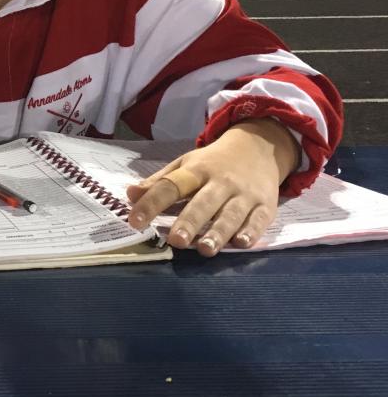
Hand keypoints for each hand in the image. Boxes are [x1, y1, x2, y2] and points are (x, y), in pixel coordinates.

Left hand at [126, 119, 300, 255]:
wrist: (258, 146)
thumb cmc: (213, 162)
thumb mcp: (185, 165)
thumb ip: (160, 182)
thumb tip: (129, 195)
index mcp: (196, 170)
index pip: (170, 186)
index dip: (151, 203)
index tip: (134, 220)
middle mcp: (220, 181)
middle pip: (203, 202)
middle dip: (190, 221)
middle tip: (176, 241)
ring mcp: (245, 194)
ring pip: (231, 214)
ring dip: (218, 232)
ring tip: (204, 249)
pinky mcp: (266, 205)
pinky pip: (259, 220)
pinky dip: (252, 232)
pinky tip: (241, 244)